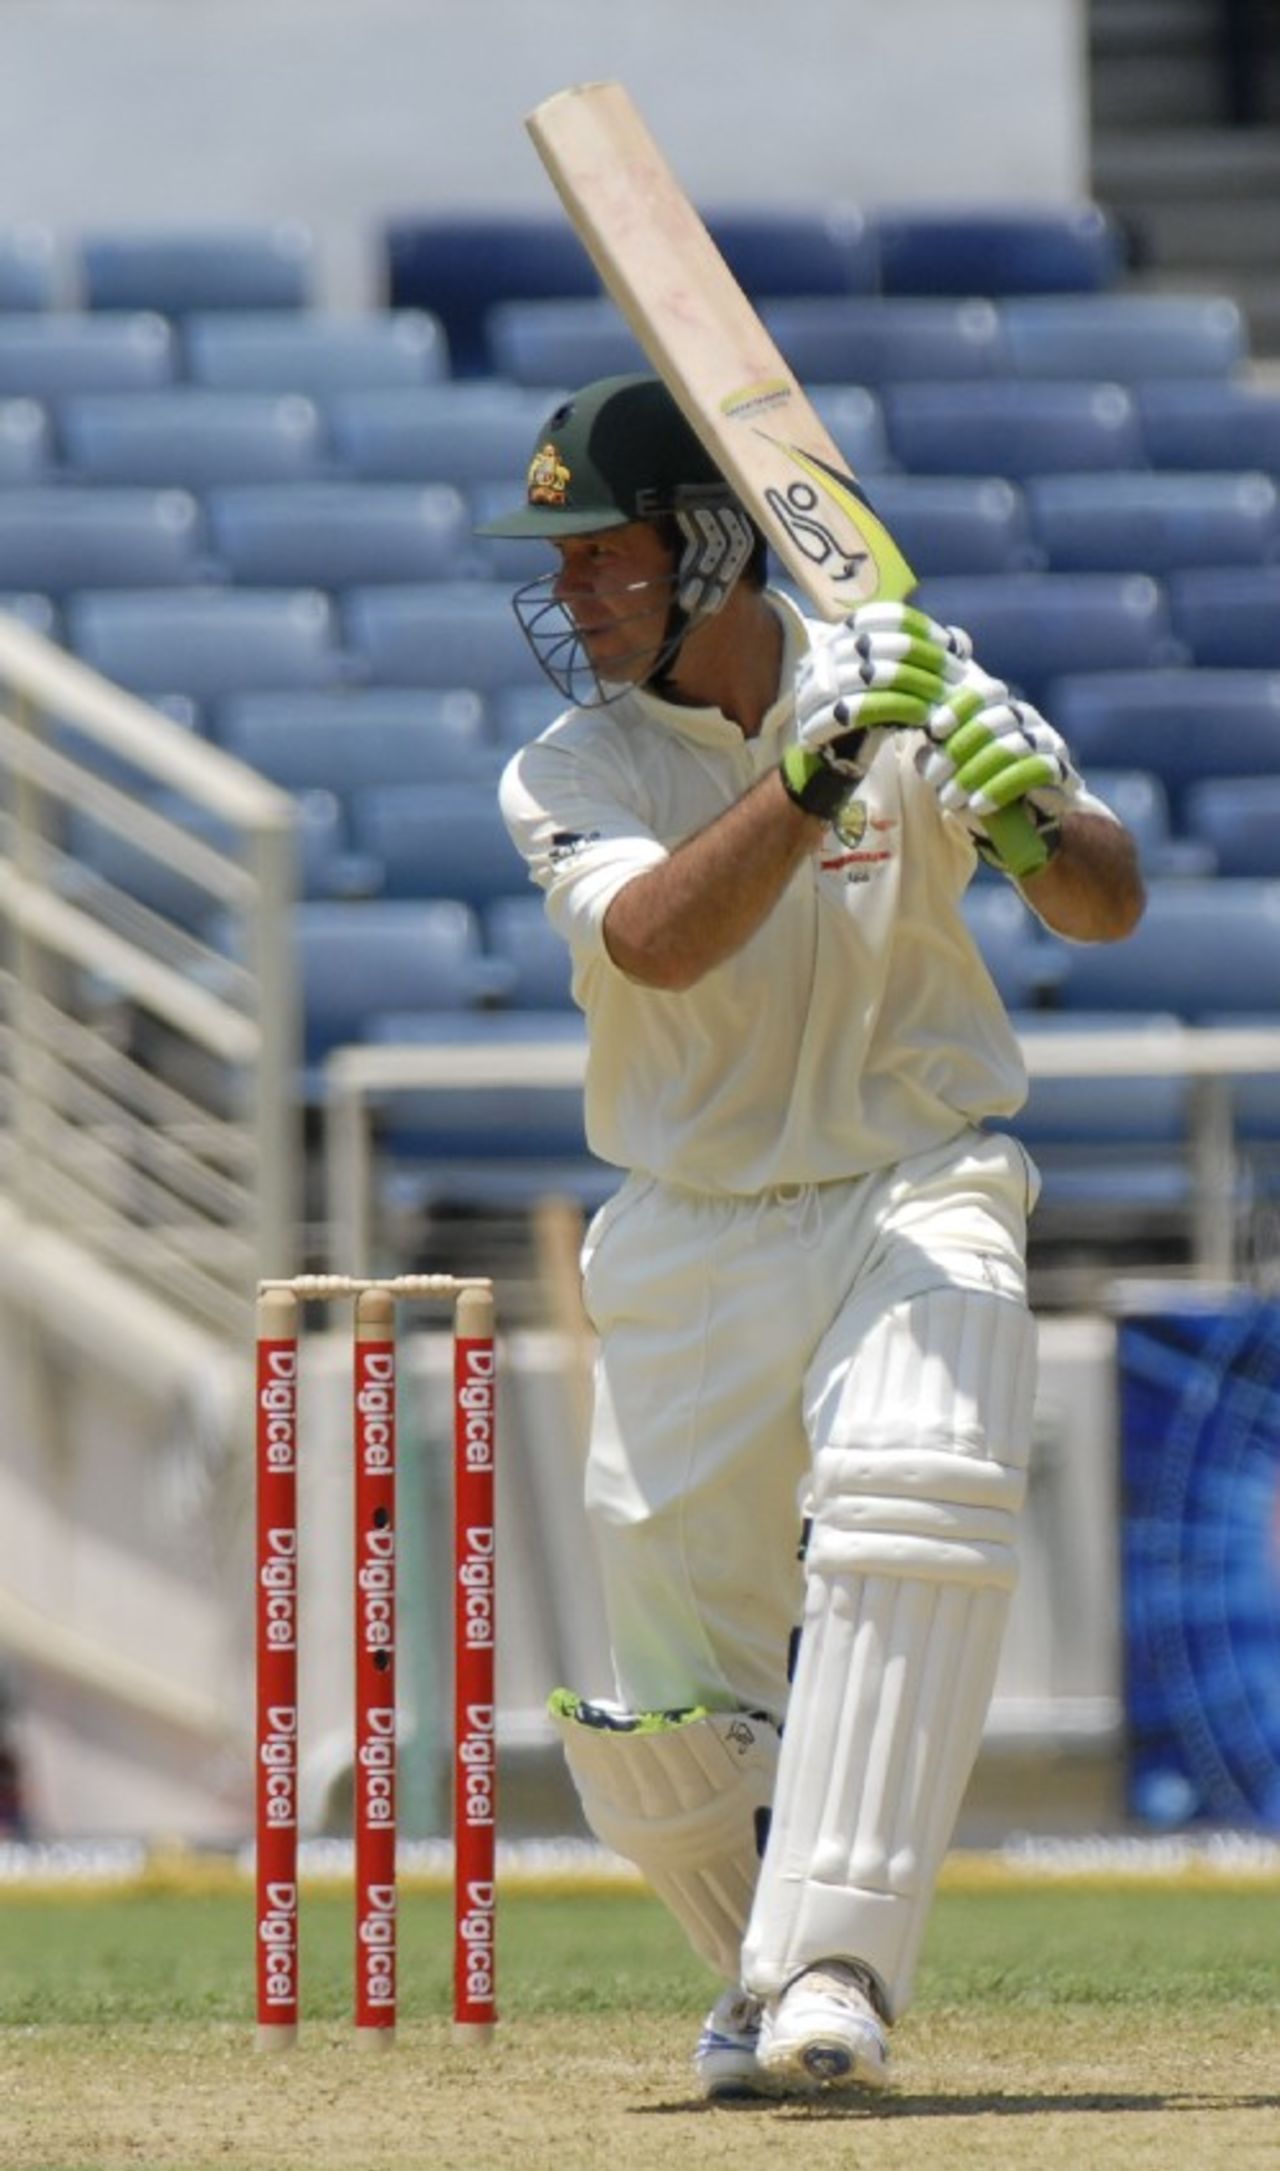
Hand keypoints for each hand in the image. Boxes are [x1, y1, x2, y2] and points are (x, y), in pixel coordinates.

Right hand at [793, 601, 975, 781]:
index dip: (921, 628)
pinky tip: (922, 716)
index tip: (952, 647)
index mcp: (841, 635)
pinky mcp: (817, 719)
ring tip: (944, 697)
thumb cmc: (869, 710)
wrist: (831, 755)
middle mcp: (825, 654)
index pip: (883, 617)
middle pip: (882, 644)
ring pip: (874, 676)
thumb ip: (922, 657)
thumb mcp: (892, 677)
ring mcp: (817, 686)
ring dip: (916, 685)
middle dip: (926, 659)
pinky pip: (863, 709)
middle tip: (957, 676)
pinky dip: (897, 709)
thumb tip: (960, 640)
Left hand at [913, 686, 1076, 875]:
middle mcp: (1026, 717)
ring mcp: (1047, 741)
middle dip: (959, 749)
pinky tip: (978, 806)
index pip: (985, 692)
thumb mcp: (952, 770)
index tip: (935, 730)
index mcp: (1000, 706)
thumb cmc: (983, 786)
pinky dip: (1000, 788)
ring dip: (975, 774)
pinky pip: (1033, 771)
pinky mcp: (1060, 770)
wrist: (1026, 820)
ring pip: (1013, 746)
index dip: (960, 707)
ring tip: (949, 800)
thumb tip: (923, 752)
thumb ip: (937, 755)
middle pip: (997, 718)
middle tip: (932, 779)